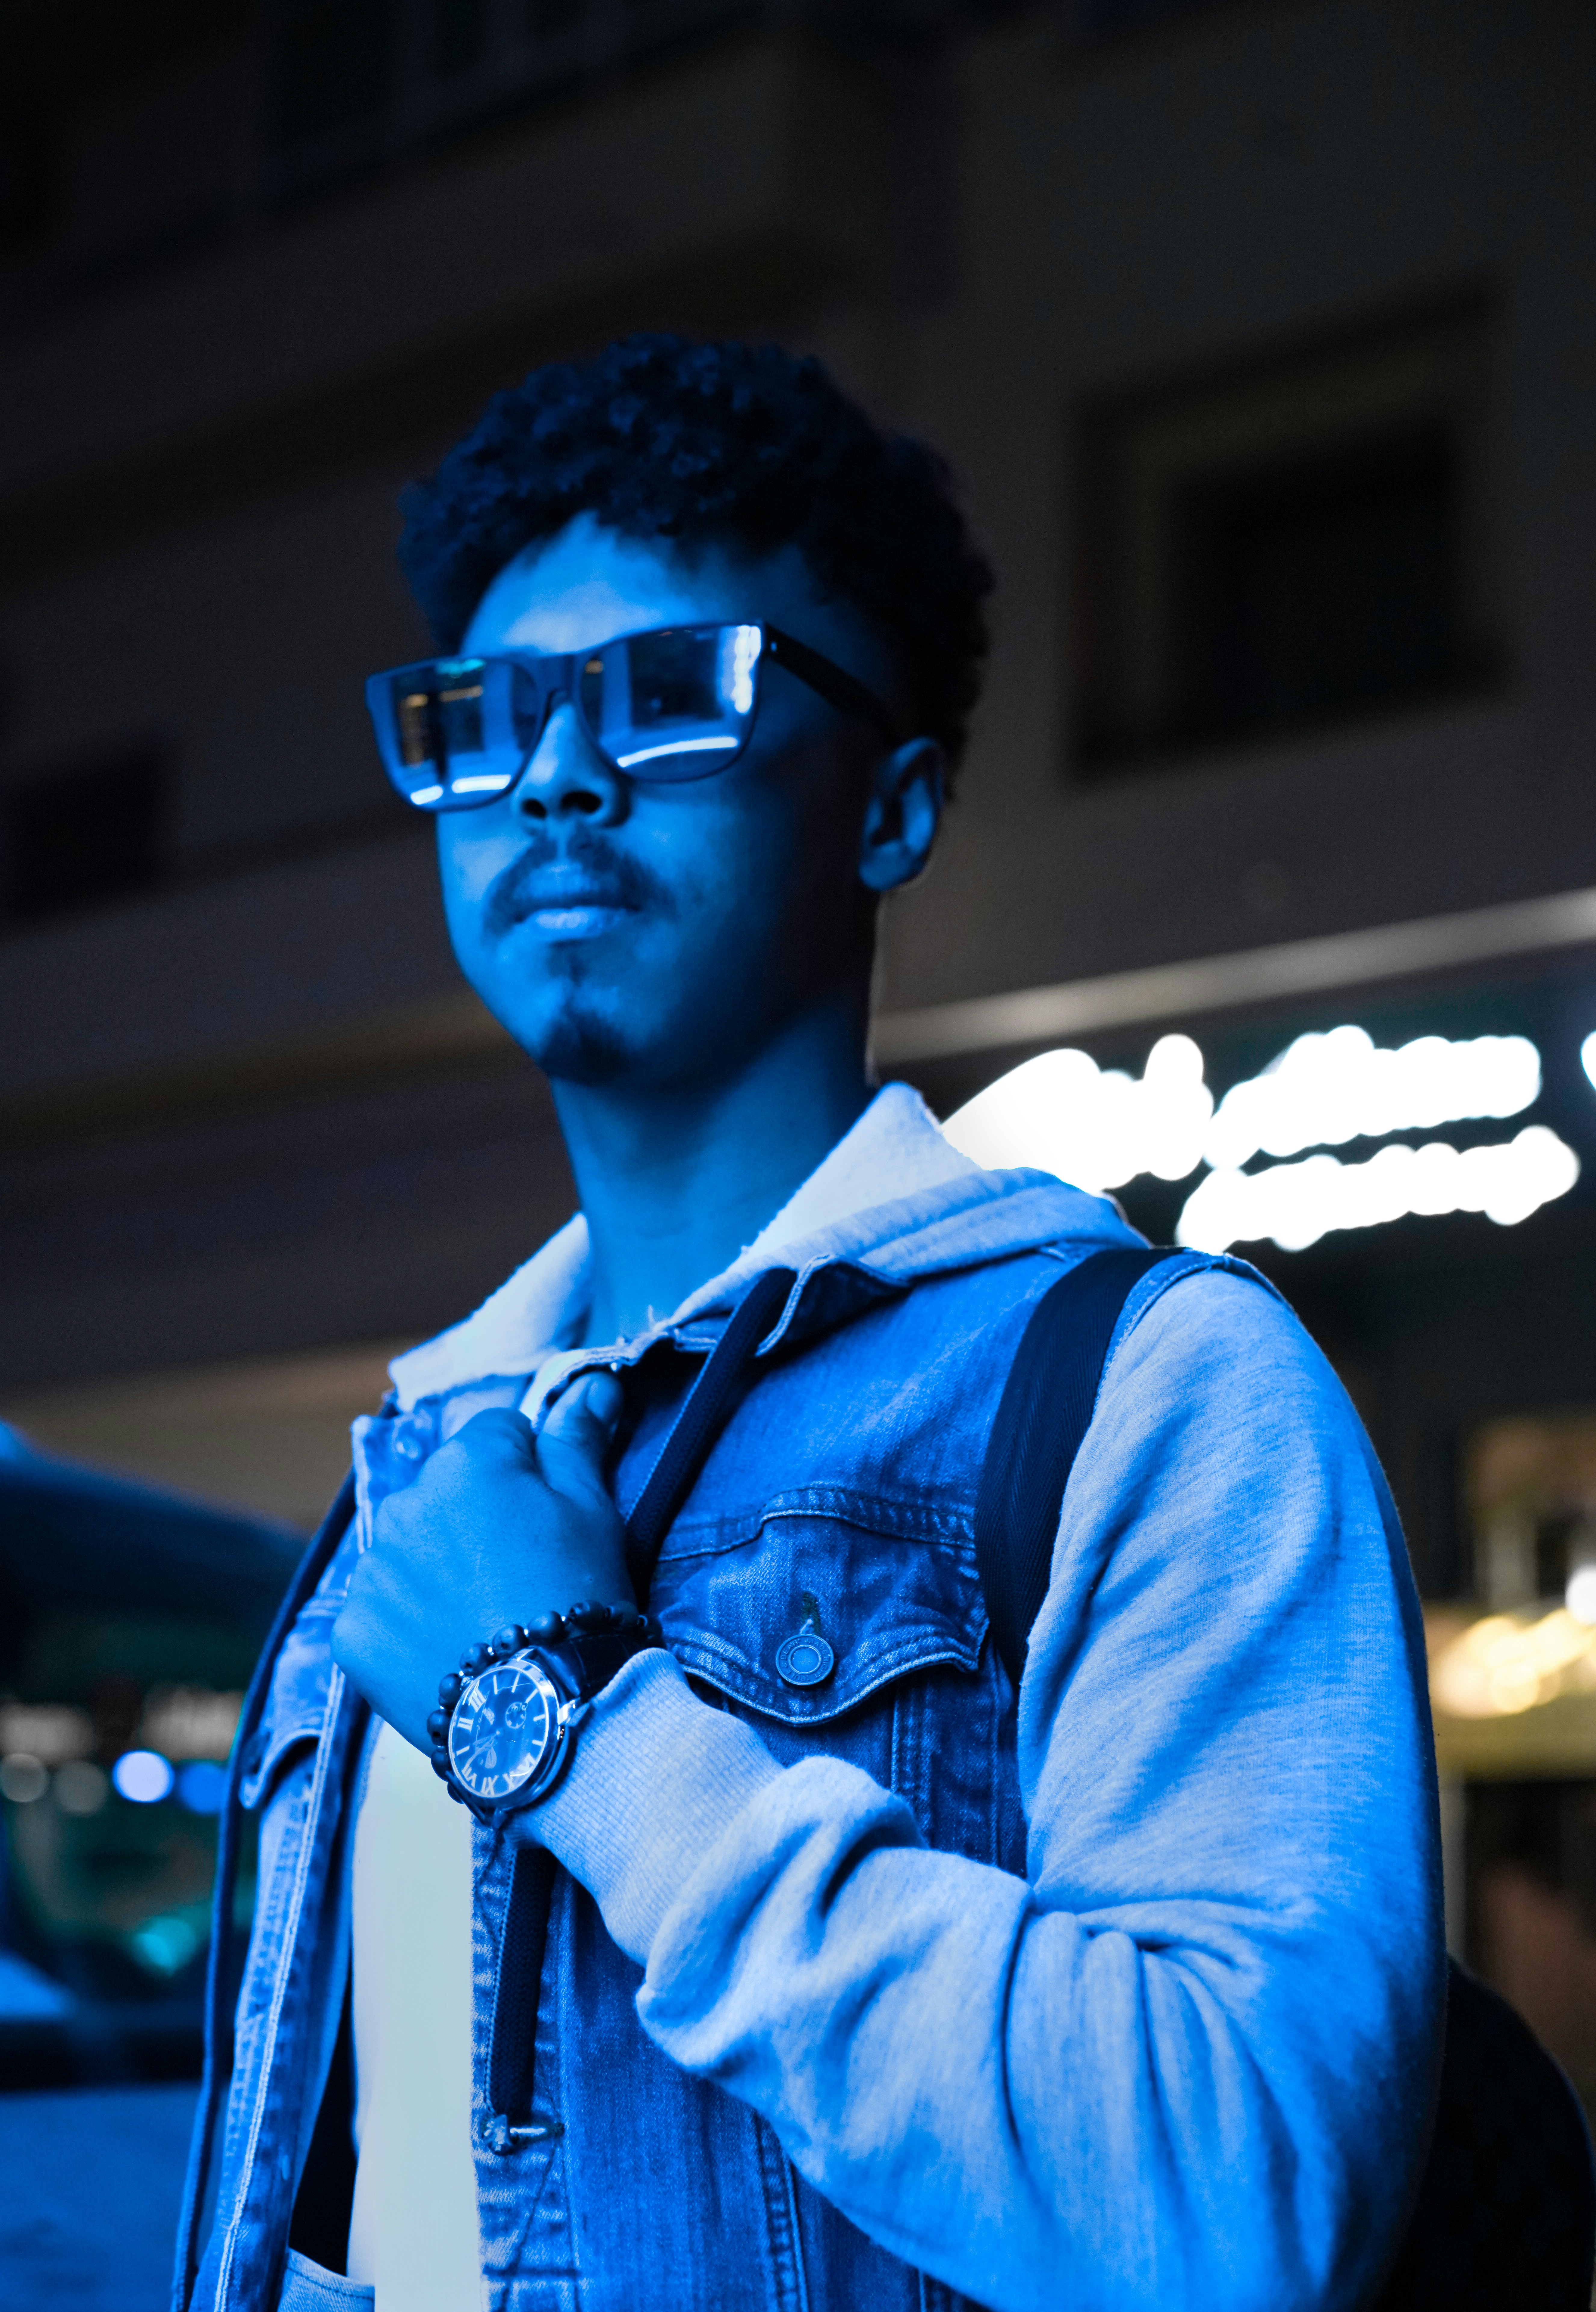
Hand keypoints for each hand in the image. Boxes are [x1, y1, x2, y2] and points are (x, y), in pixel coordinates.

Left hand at [331, 1372, 629, 1751]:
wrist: (547, 1710)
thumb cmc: (579, 1596)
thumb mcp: (593, 1509)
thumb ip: (578, 1439)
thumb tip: (593, 1382)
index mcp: (466, 1463)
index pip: (498, 1434)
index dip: (531, 1473)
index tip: (549, 1522)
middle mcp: (405, 1503)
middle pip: (446, 1491)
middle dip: (477, 1519)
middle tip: (520, 1577)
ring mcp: (372, 1570)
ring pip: (411, 1550)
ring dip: (439, 1570)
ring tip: (484, 1621)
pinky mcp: (352, 1630)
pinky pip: (381, 1609)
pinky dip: (408, 1625)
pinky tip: (448, 1651)